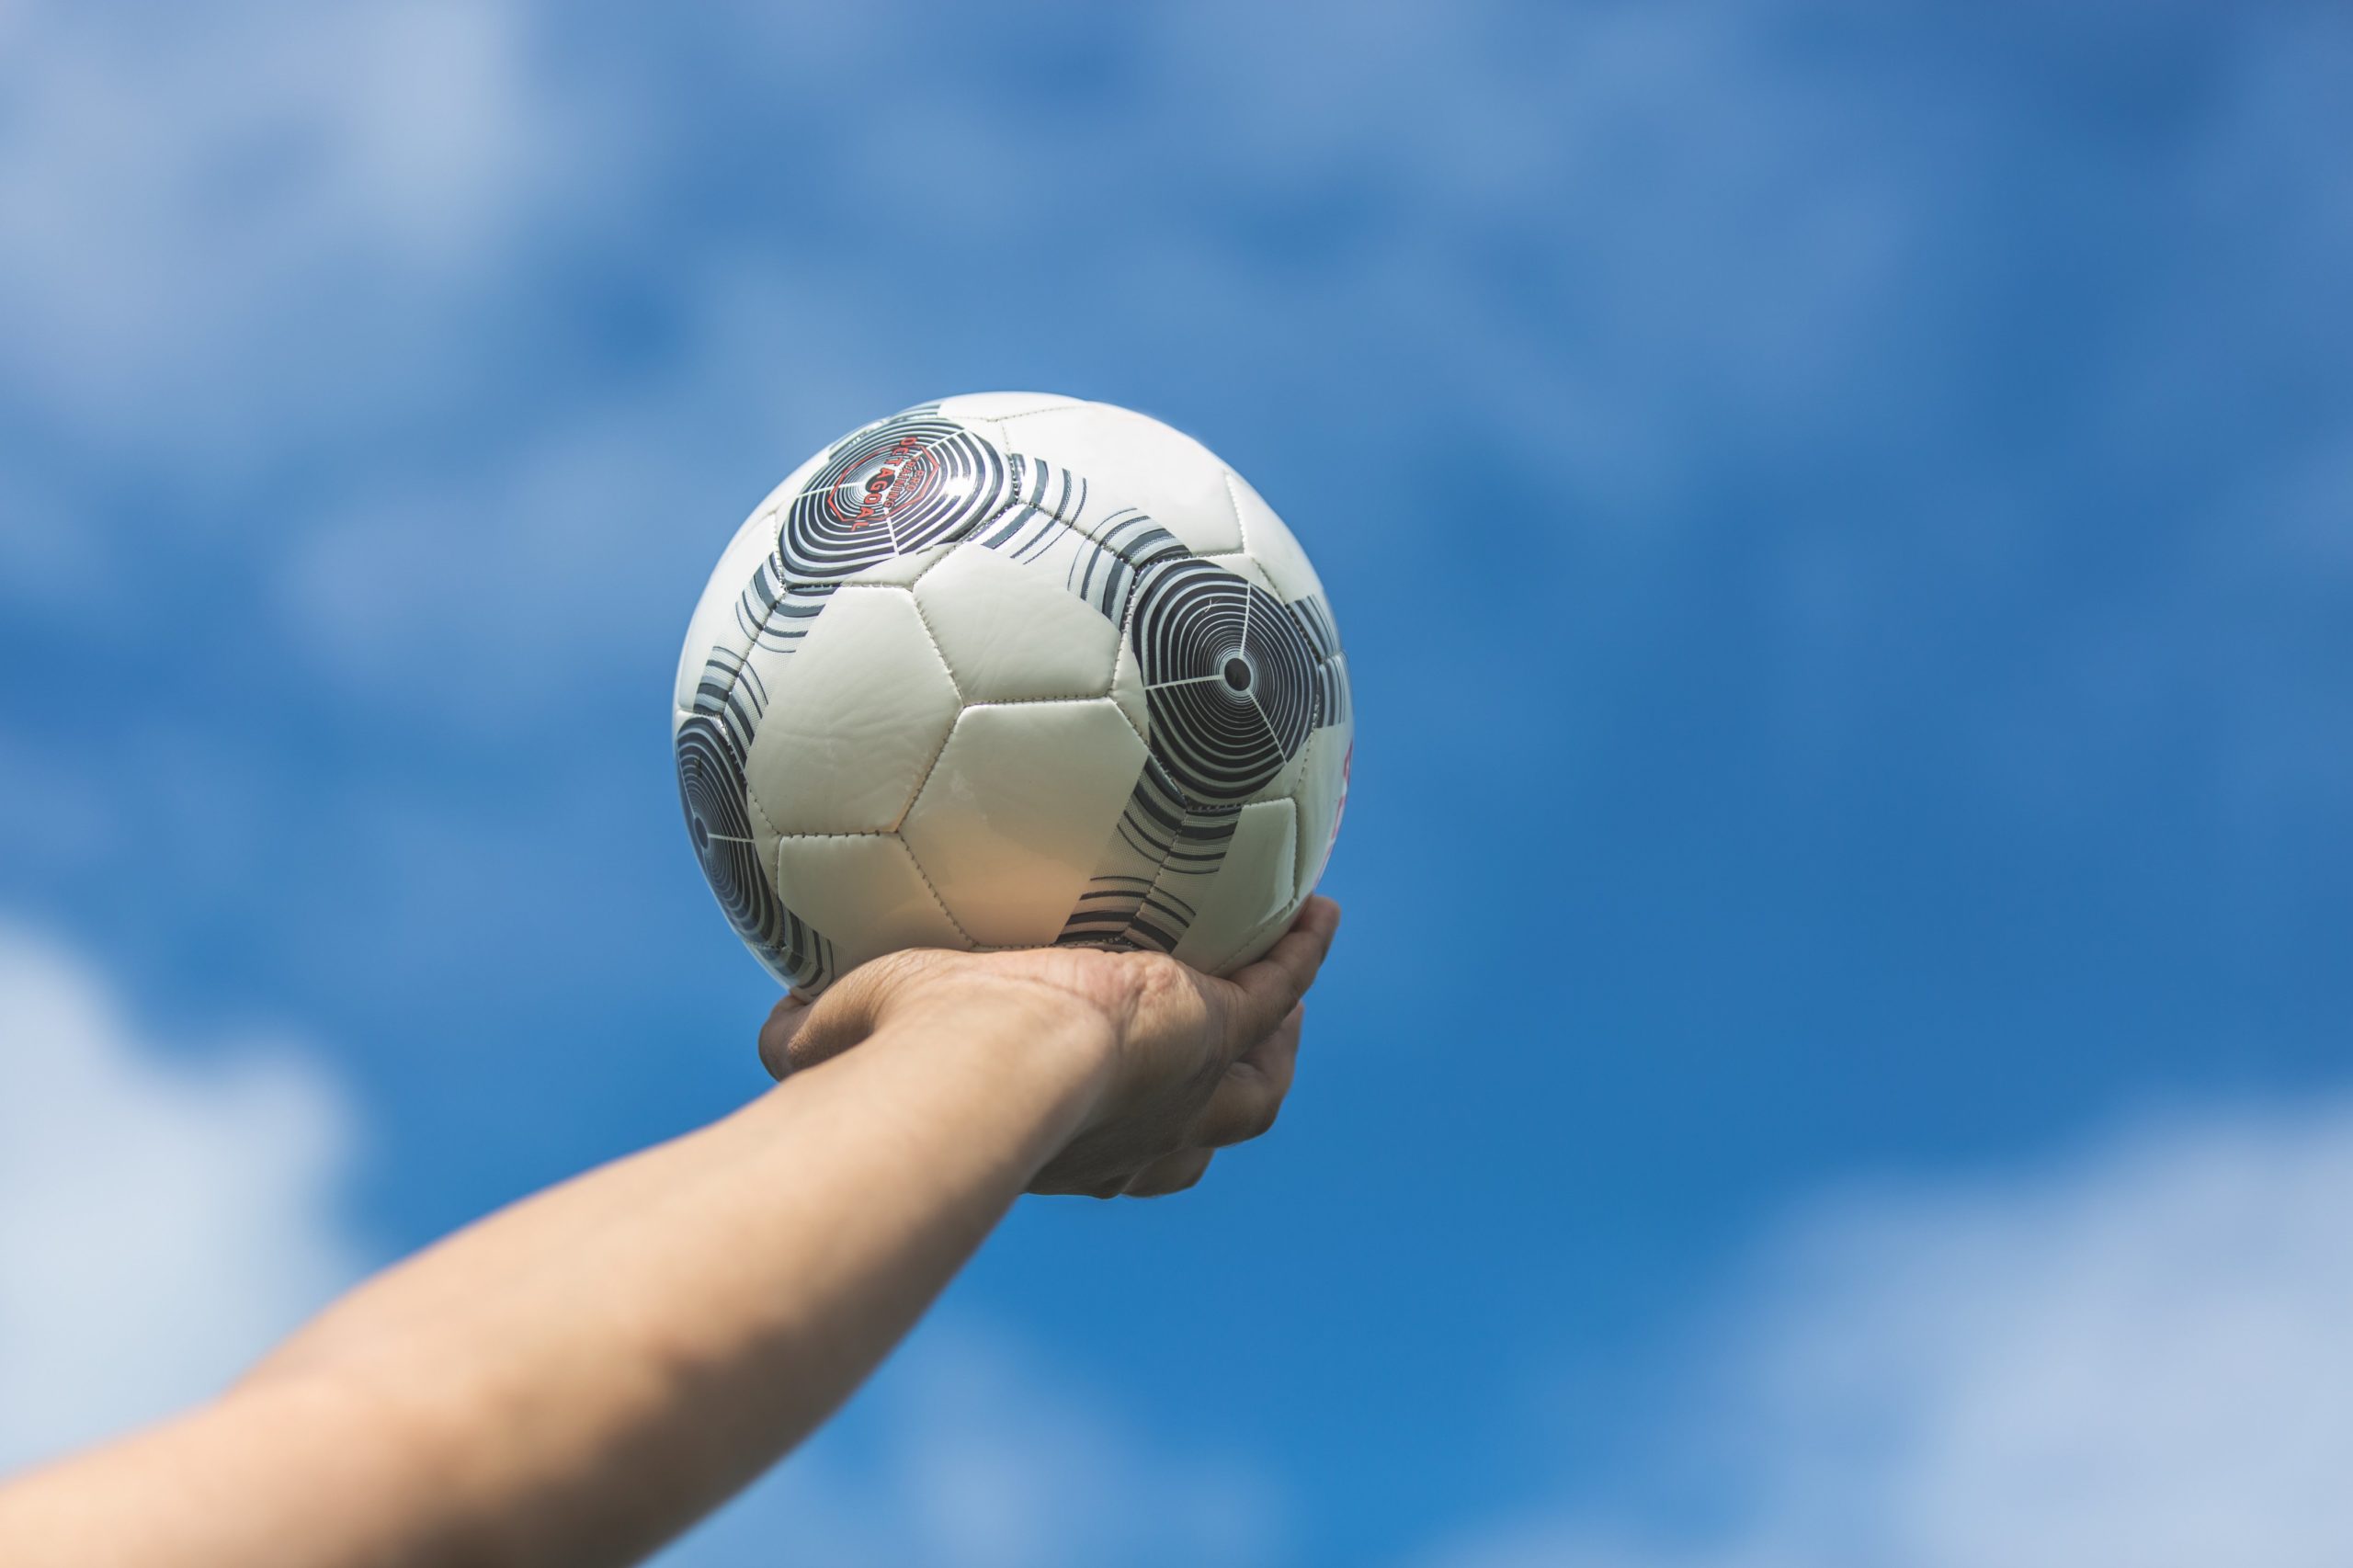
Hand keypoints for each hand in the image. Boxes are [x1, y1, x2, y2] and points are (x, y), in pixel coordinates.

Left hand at [757, 896, 1340, 1196]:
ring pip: (1256, 1086)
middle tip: (1243, 1048)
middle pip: (1209, 1130)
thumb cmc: (909, 1068)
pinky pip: (1278, 986)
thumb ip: (817, 1034)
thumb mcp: (852, 1039)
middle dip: (1228, 1096)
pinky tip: (1316, 913)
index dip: (1136, 1142)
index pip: (1119, 1158)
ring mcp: (1183, 1085)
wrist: (983, 1064)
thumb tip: (772, 1041)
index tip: (1128, 1106)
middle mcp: (1134, 1130)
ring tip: (1289, 992)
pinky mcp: (1213, 1025)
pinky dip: (1298, 956)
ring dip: (1278, 1042)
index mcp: (1063, 1142)